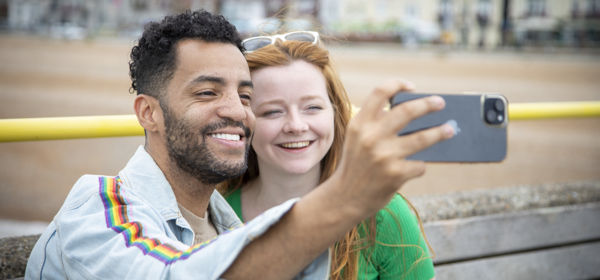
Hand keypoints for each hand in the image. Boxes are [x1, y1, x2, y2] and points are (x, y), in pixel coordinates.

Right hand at [331, 80, 453, 216]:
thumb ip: (376, 122)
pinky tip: (417, 166)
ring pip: (422, 138)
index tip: (412, 87)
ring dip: (440, 133)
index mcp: (360, 124)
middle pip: (407, 111)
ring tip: (450, 130)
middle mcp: (371, 136)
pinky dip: (420, 165)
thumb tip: (415, 111)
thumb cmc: (357, 164)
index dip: (398, 84)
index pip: (380, 92)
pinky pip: (419, 165)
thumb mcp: (357, 138)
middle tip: (441, 102)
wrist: (345, 197)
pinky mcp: (395, 174)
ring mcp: (384, 156)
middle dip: (428, 105)